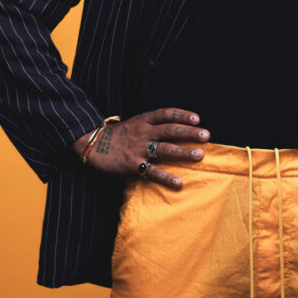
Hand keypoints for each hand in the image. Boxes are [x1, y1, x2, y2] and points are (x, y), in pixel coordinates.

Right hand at [72, 108, 209, 189]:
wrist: (91, 143)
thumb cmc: (117, 136)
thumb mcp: (134, 124)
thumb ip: (151, 126)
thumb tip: (174, 129)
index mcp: (143, 120)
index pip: (166, 114)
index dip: (182, 115)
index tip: (197, 119)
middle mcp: (143, 132)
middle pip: (170, 130)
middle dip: (189, 132)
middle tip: (206, 135)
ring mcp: (138, 148)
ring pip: (165, 149)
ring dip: (183, 152)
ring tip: (200, 155)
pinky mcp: (133, 164)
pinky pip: (153, 171)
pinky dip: (166, 177)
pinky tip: (179, 183)